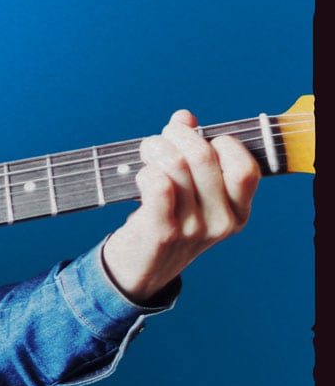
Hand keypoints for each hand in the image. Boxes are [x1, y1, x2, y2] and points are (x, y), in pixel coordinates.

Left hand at [102, 109, 260, 303]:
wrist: (142, 269)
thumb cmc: (168, 219)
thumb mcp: (190, 190)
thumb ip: (191, 151)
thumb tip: (184, 117)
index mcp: (238, 210)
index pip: (245, 166)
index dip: (216, 141)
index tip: (194, 139)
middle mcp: (222, 222)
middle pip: (203, 156)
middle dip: (175, 135)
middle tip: (159, 139)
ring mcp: (194, 230)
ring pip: (176, 164)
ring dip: (154, 149)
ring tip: (146, 154)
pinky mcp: (163, 232)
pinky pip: (158, 184)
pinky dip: (146, 171)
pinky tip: (141, 177)